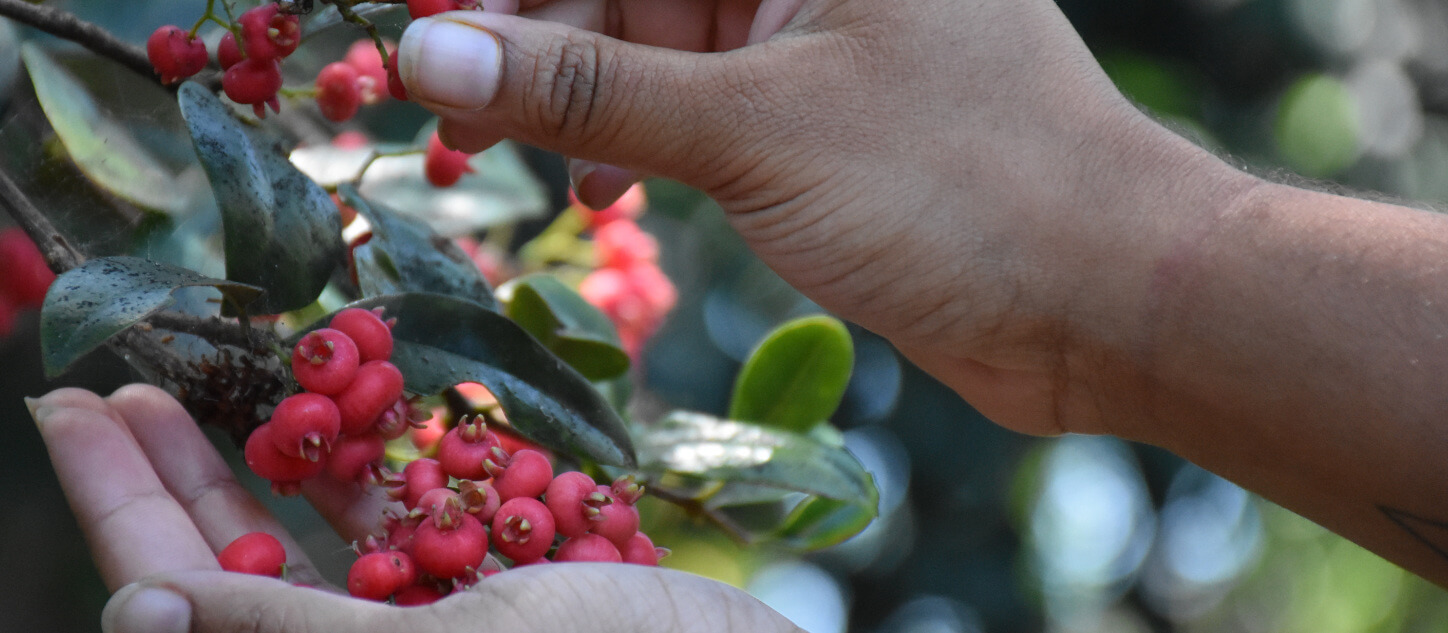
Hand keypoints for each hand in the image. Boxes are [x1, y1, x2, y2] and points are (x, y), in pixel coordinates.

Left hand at [30, 384, 799, 632]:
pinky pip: (417, 510)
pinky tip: (356, 386)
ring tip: (221, 365)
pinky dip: (382, 447)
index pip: (179, 596)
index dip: (115, 504)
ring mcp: (437, 622)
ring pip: (319, 525)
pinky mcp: (502, 588)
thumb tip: (133, 611)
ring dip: (270, 443)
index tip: (60, 404)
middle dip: (173, 465)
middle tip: (118, 377)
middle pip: (234, 557)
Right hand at [397, 0, 1254, 435]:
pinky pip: (695, 97)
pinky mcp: (818, 105)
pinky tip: (604, 187)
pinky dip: (639, 135)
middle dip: (532, 38)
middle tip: (449, 121)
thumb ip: (588, 87)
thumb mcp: (755, 130)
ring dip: (575, 96)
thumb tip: (430, 54)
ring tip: (505, 162)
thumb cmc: (959, 187)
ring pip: (652, 37)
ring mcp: (816, 29)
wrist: (1105, 296)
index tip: (427, 25)